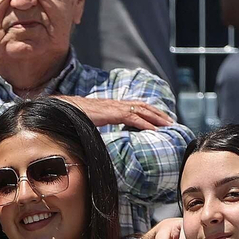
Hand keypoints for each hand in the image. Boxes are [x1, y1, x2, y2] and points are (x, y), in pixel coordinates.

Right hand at [53, 95, 173, 130]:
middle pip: (144, 106)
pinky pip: (134, 118)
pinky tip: (154, 130)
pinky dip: (146, 124)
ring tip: (168, 125)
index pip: (137, 106)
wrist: (67, 108)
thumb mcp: (93, 121)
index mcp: (114, 105)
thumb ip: (102, 125)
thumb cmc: (77, 115)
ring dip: (158, 118)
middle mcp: (118, 103)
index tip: (160, 118)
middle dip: (159, 113)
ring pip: (143, 110)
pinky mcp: (114, 113)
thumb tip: (104, 134)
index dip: (150, 111)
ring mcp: (117, 107)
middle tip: (171, 122)